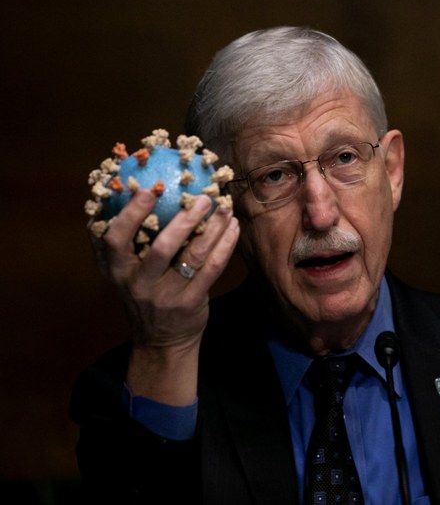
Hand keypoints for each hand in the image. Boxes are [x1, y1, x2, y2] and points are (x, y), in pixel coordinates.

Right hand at [89, 189, 239, 403]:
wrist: (161, 341)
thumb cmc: (144, 294)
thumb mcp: (123, 272)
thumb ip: (124, 242)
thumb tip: (132, 190)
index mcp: (116, 270)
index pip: (114, 239)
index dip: (130, 214)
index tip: (147, 189)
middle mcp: (138, 283)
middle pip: (161, 247)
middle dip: (184, 220)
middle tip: (203, 198)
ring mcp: (166, 295)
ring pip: (193, 256)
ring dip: (212, 229)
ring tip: (225, 209)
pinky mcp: (191, 303)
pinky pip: (212, 269)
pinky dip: (224, 246)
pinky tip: (232, 228)